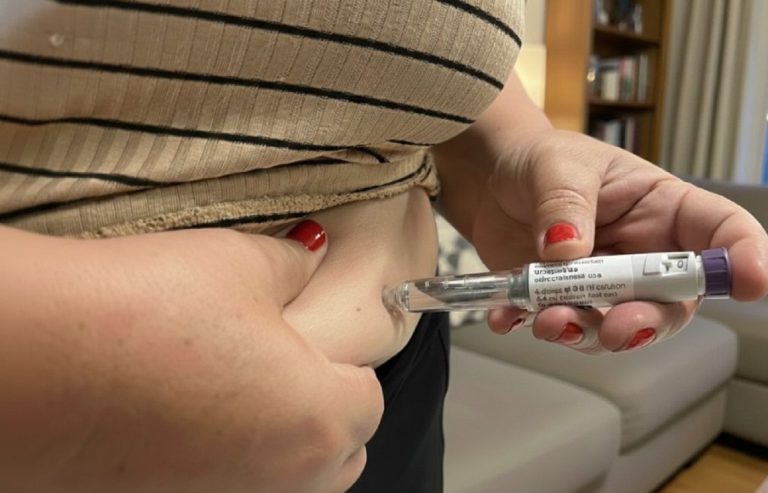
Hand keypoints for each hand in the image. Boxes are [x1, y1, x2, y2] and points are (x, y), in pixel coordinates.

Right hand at [0, 222, 381, 492]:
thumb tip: (312, 255)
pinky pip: (223, 486)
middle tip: (284, 362)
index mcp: (316, 420)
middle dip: (324, 410)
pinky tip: (183, 414)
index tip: (319, 338)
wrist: (27, 362)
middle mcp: (280, 479)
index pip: (367, 400)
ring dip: (277, 440)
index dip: (347, 362)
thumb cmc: (143, 311)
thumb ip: (292, 264)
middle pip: (337, 454)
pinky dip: (223, 458)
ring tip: (234, 387)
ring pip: (283, 479)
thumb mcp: (238, 264)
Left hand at [472, 129, 767, 352]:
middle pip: (668, 303)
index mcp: (662, 210)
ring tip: (548, 321)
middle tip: (616, 328)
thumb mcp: (556, 167)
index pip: (719, 233)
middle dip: (645, 322)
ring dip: (584, 332)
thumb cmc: (539, 161)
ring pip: (611, 325)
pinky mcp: (559, 301)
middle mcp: (640, 256)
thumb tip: (567, 250)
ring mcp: (600, 285)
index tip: (750, 282)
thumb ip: (564, 204)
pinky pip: (555, 325)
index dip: (742, 259)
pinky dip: (529, 326)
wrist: (489, 178)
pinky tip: (504, 318)